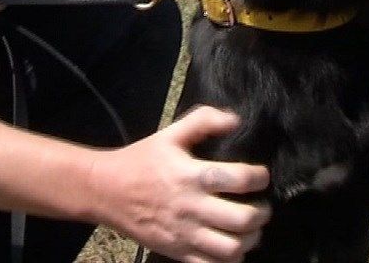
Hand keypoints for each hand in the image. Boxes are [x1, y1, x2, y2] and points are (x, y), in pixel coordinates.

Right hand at [90, 106, 270, 262]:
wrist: (106, 191)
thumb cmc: (142, 161)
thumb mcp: (170, 134)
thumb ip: (204, 121)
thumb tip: (235, 120)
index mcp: (191, 176)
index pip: (239, 179)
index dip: (259, 177)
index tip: (261, 176)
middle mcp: (190, 207)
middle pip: (242, 219)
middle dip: (262, 213)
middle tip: (262, 206)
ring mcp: (184, 234)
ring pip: (232, 248)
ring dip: (250, 239)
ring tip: (251, 229)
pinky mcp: (177, 252)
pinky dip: (230, 258)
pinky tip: (231, 245)